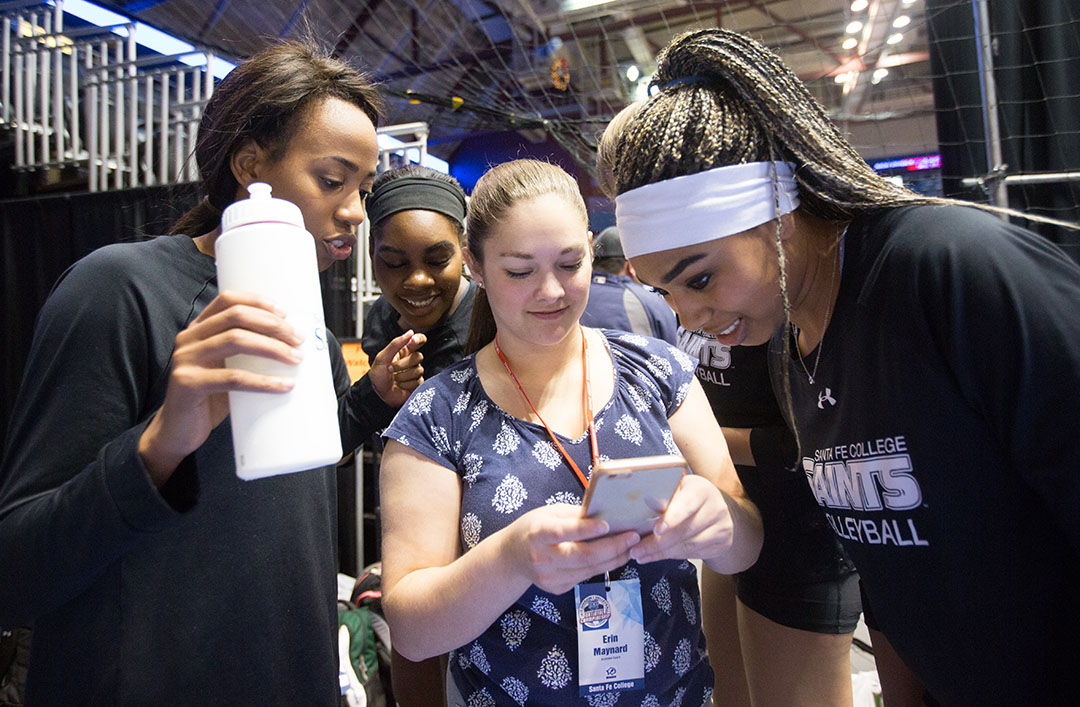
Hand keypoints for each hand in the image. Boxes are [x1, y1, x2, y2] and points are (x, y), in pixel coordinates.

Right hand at [138, 291, 301, 485]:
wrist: (178, 432)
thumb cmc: (210, 397)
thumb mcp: (225, 367)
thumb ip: (244, 352)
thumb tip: (291, 345)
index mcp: (198, 329)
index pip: (227, 299)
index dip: (258, 302)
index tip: (285, 313)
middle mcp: (188, 339)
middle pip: (236, 316)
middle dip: (272, 325)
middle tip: (297, 339)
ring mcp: (185, 360)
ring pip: (236, 341)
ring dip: (272, 347)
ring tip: (296, 359)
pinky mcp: (188, 384)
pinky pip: (233, 379)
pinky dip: (263, 382)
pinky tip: (283, 386)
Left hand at [369, 330, 426, 406]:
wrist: (378, 395)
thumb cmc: (378, 376)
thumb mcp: (382, 358)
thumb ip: (395, 344)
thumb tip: (411, 332)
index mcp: (404, 350)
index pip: (419, 340)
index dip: (419, 339)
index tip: (413, 341)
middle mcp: (411, 360)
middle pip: (418, 357)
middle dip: (402, 365)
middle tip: (390, 369)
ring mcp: (415, 372)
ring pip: (418, 370)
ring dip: (403, 376)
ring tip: (394, 379)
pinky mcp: (418, 384)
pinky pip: (418, 382)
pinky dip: (406, 385)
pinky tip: (400, 386)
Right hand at [507, 504, 639, 595]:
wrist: (511, 556)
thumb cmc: (534, 528)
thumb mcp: (549, 513)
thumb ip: (575, 515)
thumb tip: (606, 512)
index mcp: (538, 533)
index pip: (564, 532)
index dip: (586, 530)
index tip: (607, 525)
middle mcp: (542, 557)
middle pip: (582, 556)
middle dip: (611, 547)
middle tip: (632, 537)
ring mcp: (549, 577)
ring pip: (588, 569)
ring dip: (613, 558)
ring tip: (630, 547)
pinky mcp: (556, 588)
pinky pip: (585, 577)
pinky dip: (602, 566)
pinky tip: (614, 557)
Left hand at [628, 474, 736, 565]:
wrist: (714, 507)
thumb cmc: (687, 496)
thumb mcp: (676, 489)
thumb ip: (662, 497)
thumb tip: (643, 506)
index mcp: (701, 490)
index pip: (687, 505)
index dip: (672, 519)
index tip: (656, 530)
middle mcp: (715, 508)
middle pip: (685, 530)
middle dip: (657, 543)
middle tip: (636, 550)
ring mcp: (722, 527)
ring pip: (689, 546)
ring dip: (662, 553)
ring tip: (641, 556)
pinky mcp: (722, 543)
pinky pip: (694, 554)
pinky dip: (673, 557)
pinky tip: (658, 556)